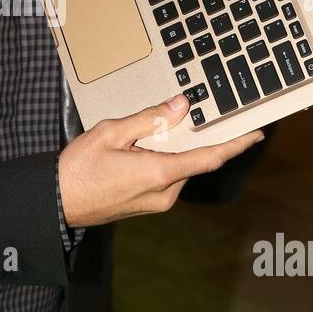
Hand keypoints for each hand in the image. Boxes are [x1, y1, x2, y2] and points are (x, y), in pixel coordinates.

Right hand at [58, 93, 264, 227]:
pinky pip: (167, 178)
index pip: (210, 157)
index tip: (256, 134)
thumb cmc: (78, 168)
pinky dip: (166, 160)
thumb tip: (181, 106)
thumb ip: (149, 119)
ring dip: (178, 150)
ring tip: (159, 130)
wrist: (56, 202)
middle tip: (196, 115)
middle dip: (198, 139)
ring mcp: (156, 202)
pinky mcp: (146, 205)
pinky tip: (148, 147)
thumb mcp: (111, 133)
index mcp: (159, 173)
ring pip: (179, 169)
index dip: (236, 145)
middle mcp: (164, 192)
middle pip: (194, 161)